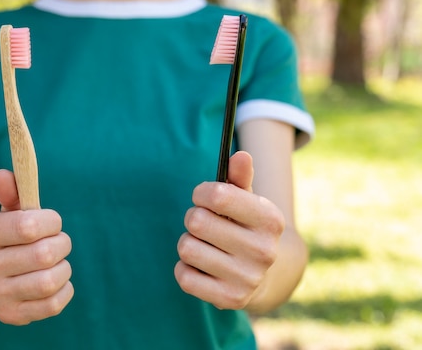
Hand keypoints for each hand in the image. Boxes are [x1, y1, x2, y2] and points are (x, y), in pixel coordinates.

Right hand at [0, 169, 73, 324]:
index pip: (28, 226)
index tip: (53, 221)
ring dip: (63, 268)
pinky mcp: (10, 315)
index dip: (51, 221)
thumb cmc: (5, 236)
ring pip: (49, 281)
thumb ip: (11, 192)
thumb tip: (4, 175)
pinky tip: (56, 281)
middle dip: (61, 244)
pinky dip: (64, 289)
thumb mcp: (6, 211)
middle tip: (58, 242)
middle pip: (44, 254)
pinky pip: (53, 304)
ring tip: (57, 262)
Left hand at [174, 151, 284, 308]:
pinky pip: (184, 277)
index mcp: (269, 219)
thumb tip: (240, 155)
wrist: (265, 276)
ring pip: (186, 248)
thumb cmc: (246, 227)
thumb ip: (240, 177)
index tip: (203, 196)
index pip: (217, 195)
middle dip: (193, 218)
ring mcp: (247, 278)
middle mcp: (263, 250)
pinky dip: (185, 268)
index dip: (201, 192)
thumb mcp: (247, 200)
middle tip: (204, 225)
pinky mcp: (229, 299)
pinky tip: (202, 267)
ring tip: (204, 245)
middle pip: (196, 220)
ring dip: (188, 243)